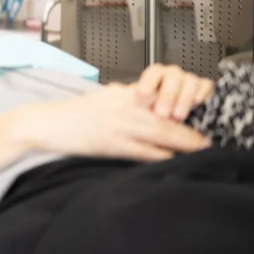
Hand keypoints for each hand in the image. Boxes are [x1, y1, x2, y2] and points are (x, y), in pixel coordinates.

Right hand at [17, 83, 209, 161]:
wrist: (49, 124)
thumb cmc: (75, 112)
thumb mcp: (105, 97)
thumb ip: (129, 97)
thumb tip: (149, 101)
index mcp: (125, 93)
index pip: (164, 93)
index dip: (184, 103)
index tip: (195, 113)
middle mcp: (127, 106)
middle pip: (169, 118)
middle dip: (190, 132)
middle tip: (204, 141)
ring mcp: (122, 126)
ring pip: (164, 135)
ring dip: (184, 145)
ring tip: (196, 151)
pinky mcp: (116, 146)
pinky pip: (148, 153)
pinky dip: (163, 157)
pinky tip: (171, 160)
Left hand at [135, 64, 213, 120]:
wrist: (170, 116)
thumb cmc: (153, 111)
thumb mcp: (142, 110)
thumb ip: (138, 107)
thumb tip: (129, 109)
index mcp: (155, 76)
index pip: (153, 72)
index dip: (148, 81)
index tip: (143, 94)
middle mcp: (172, 76)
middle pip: (172, 76)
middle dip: (167, 95)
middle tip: (161, 113)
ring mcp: (188, 80)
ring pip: (190, 80)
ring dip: (183, 99)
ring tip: (177, 116)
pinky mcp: (203, 88)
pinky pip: (205, 85)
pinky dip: (202, 94)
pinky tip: (196, 104)